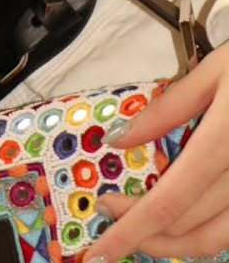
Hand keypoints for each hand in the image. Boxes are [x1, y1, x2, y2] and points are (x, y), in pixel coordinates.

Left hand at [85, 43, 228, 262]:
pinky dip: (206, 232)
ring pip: (216, 239)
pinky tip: (182, 218)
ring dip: (173, 241)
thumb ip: (170, 108)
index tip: (99, 248)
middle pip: (187, 226)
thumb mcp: (217, 70)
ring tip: (139, 225)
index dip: (131, 230)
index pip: (169, 202)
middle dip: (141, 231)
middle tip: (109, 211)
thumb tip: (122, 140)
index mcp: (226, 143)